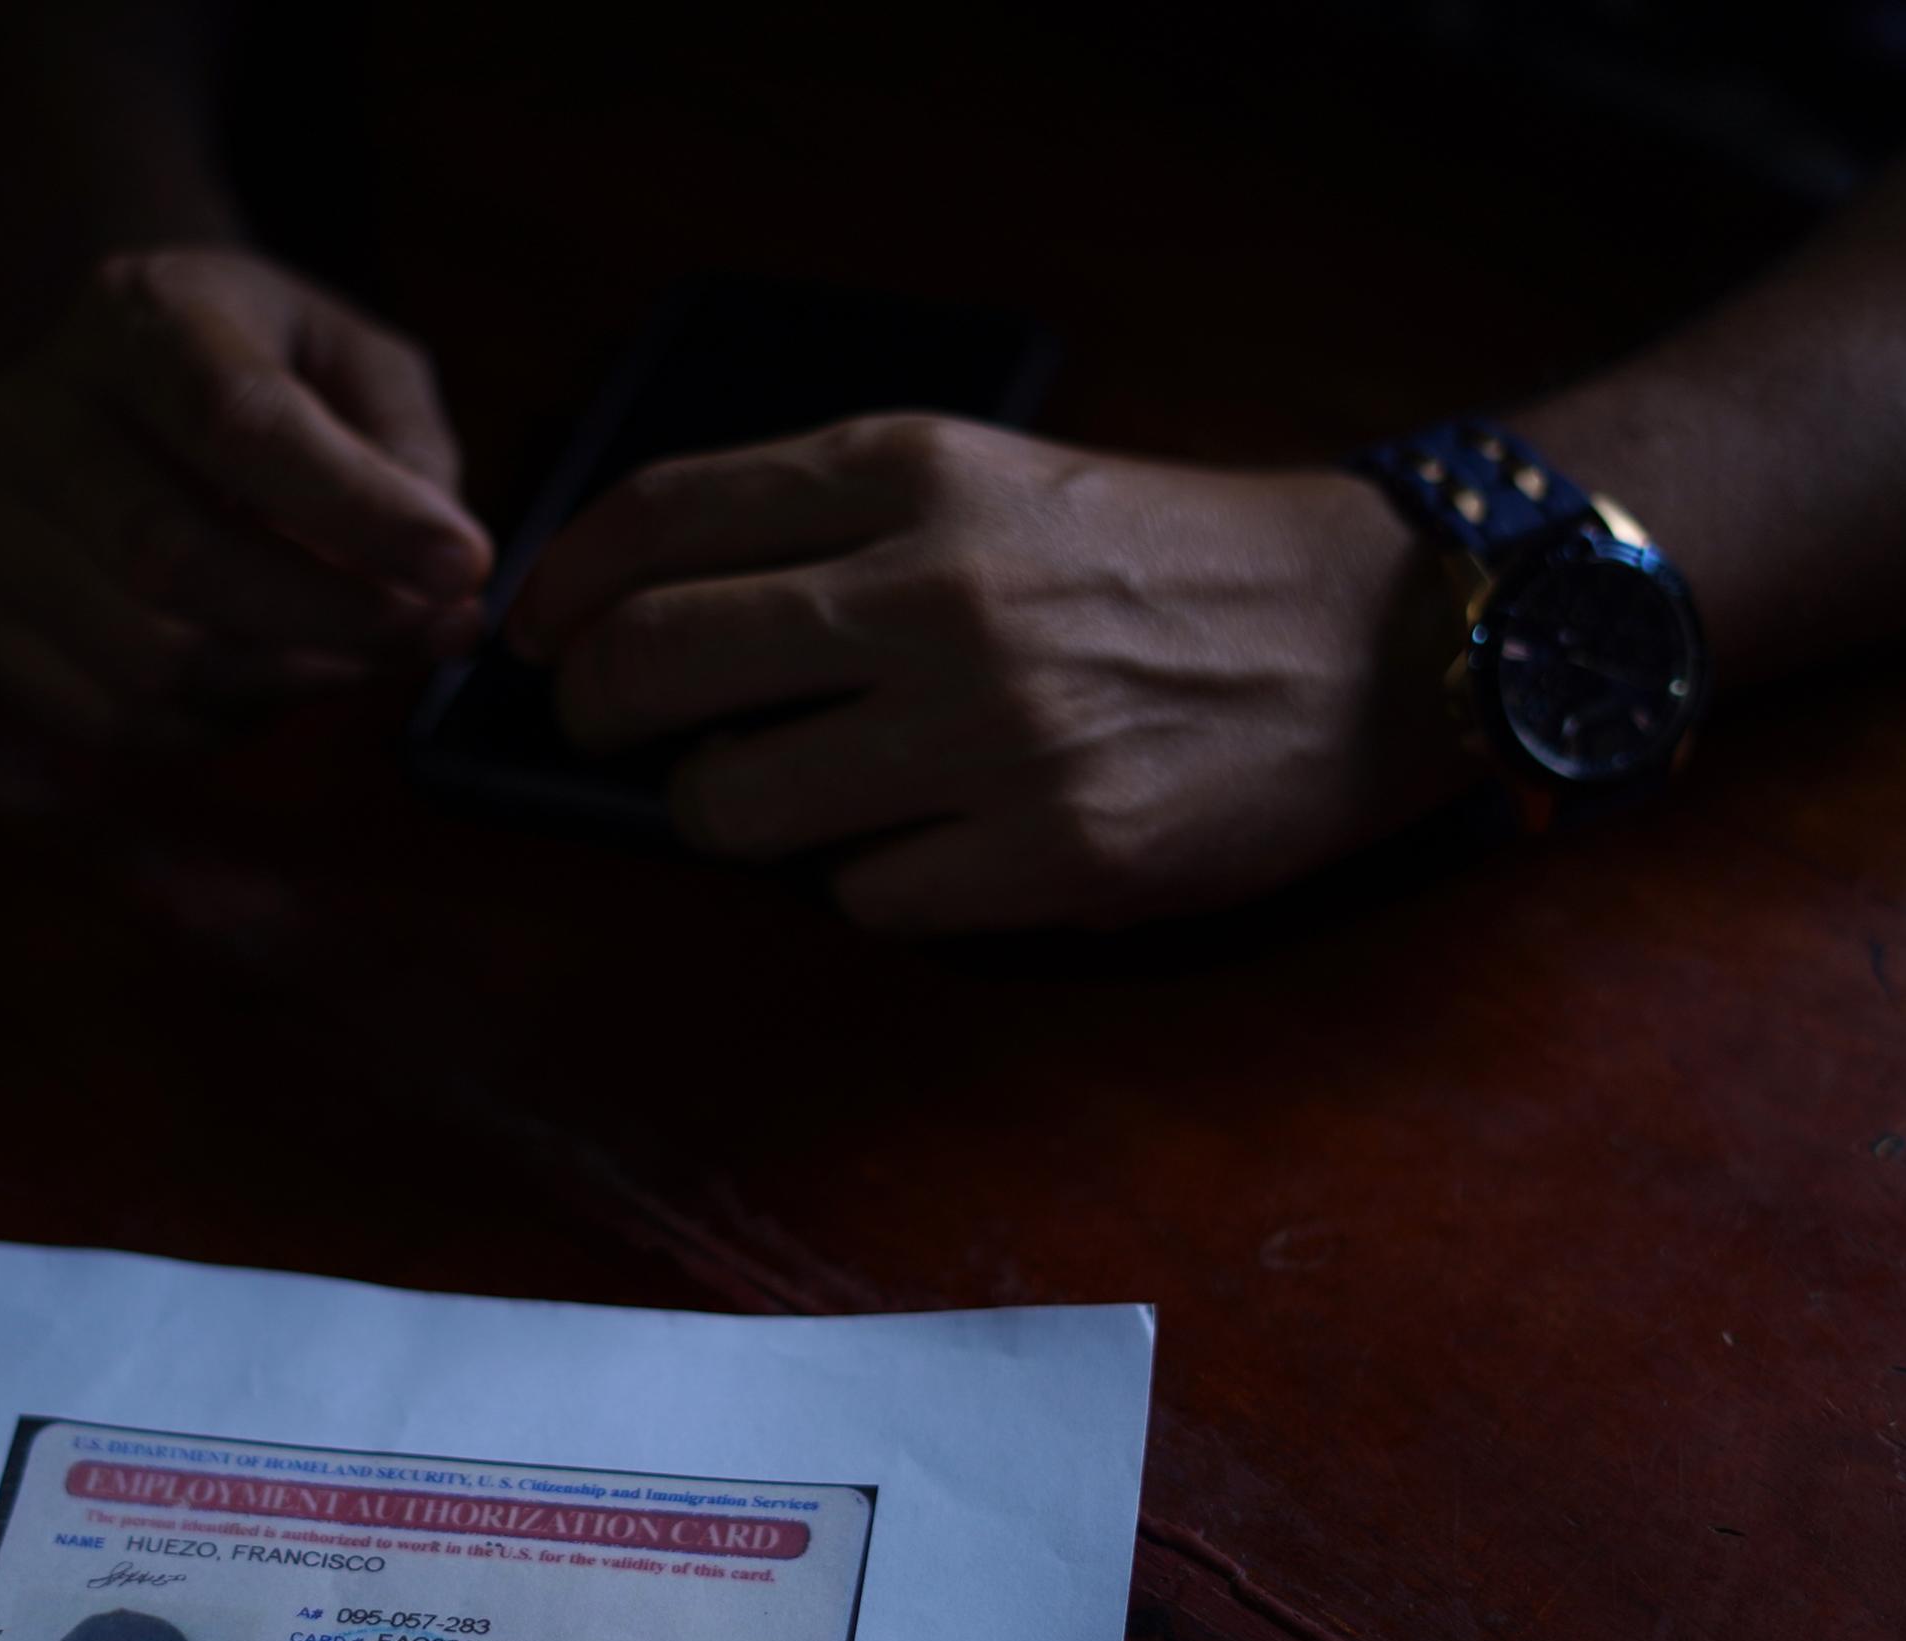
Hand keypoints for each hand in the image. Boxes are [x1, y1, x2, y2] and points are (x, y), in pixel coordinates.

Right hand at [0, 246, 491, 739]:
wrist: (111, 377)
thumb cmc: (257, 369)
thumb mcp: (353, 357)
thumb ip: (409, 449)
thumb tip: (447, 576)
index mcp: (130, 315)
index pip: (236, 424)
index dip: (359, 512)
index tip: (465, 567)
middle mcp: (29, 411)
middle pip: (172, 557)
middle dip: (332, 618)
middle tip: (434, 634)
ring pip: (145, 656)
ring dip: (286, 681)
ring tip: (359, 655)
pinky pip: (108, 718)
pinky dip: (216, 722)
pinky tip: (270, 678)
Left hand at [510, 416, 1469, 931]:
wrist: (1370, 634)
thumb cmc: (1157, 557)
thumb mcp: (990, 476)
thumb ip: (826, 522)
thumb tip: (642, 607)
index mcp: (913, 475)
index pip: (661, 518)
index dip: (563, 585)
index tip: (535, 631)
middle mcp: (937, 594)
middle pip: (655, 667)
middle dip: (595, 712)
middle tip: (611, 730)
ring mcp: (991, 734)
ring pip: (731, 809)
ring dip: (729, 813)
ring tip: (798, 793)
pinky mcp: (1047, 856)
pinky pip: (861, 899)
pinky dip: (872, 880)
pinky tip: (939, 841)